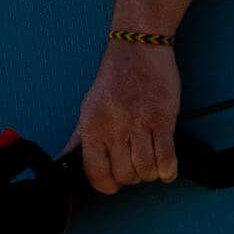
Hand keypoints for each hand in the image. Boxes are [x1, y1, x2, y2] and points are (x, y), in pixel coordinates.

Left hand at [70, 37, 181, 193]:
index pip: (95, 172)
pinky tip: (166, 168)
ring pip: (146, 169)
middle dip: (132, 177)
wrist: (138, 49)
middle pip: (124, 174)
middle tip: (135, 167)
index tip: (112, 184)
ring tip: (150, 164)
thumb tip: (65, 160)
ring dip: (150, 173)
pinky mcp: (163, 119)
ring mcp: (140, 123)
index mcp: (92, 125)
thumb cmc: (114, 79)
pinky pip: (167, 157)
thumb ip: (80, 138)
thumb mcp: (89, 108)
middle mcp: (114, 126)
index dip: (106, 185)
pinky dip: (168, 170)